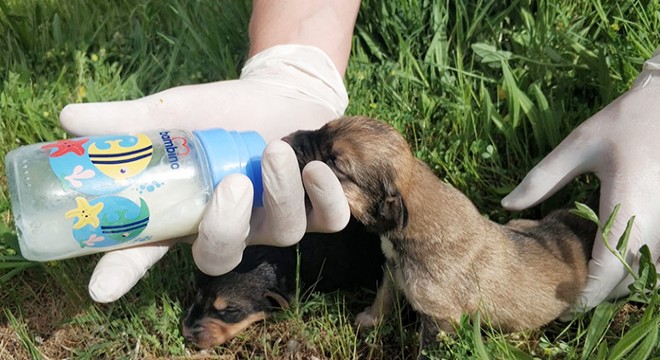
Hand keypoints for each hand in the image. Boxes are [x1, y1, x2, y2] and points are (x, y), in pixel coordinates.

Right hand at [62, 45, 350, 301]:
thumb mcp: (174, 113)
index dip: (123, 272)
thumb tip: (68, 119)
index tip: (101, 289)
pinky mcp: (317, 207)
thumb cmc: (221, 110)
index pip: (148, 251)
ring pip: (282, 235)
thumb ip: (129, 121)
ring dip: (281, 194)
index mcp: (190, 212)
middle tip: (231, 184)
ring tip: (275, 151)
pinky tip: (315, 168)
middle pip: (221, 255)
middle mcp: (232, 226)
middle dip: (225, 227)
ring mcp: (275, 220)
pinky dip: (325, 198)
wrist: (278, 93)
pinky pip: (329, 221)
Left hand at [501, 49, 659, 311]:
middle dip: (600, 295)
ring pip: (648, 272)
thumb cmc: (623, 122)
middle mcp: (653, 224)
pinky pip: (658, 257)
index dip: (586, 295)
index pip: (607, 271)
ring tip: (585, 283)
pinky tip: (612, 260)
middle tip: (566, 299)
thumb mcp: (576, 146)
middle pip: (628, 280)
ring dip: (620, 283)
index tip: (562, 307)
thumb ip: (540, 179)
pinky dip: (637, 266)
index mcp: (626, 209)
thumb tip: (505, 205)